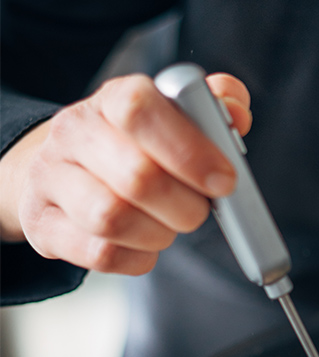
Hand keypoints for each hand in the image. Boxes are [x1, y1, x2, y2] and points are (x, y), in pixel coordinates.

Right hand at [0, 72, 251, 275]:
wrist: (61, 168)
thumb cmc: (131, 144)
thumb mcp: (170, 114)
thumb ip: (212, 106)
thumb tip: (238, 113)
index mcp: (112, 98)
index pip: (140, 110)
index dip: (189, 149)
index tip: (225, 179)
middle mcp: (73, 133)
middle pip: (136, 176)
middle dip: (186, 204)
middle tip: (201, 210)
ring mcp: (50, 179)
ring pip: (112, 218)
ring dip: (160, 232)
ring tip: (171, 226)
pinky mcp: (42, 224)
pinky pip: (99, 253)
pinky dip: (137, 257)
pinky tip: (146, 245)